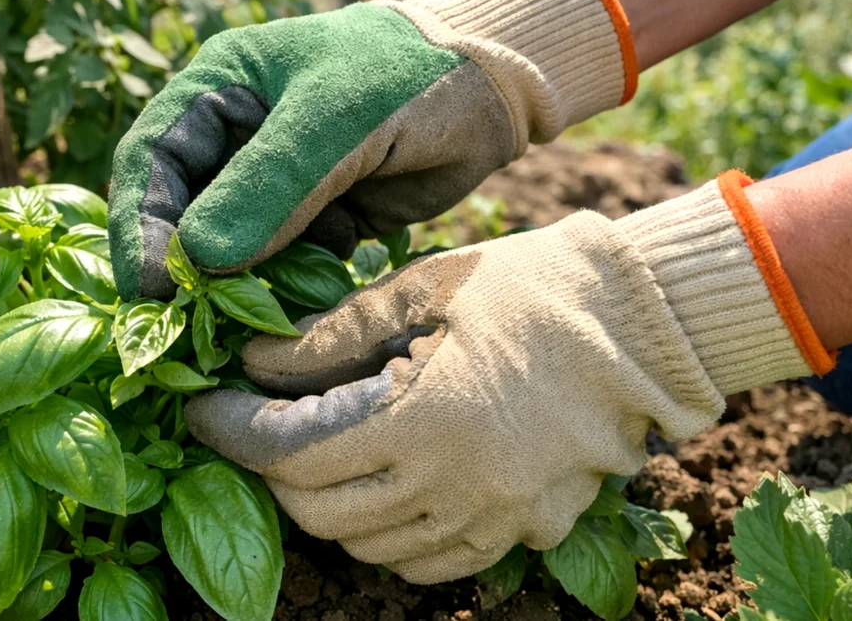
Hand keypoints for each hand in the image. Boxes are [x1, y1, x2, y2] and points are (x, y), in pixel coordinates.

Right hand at [108, 0, 636, 299]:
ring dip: (229, 291)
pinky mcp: (312, 223)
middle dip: (181, 269)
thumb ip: (270, 187)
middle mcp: (231, 140)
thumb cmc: (408, 76)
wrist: (492, 89)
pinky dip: (281, 295)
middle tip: (183, 328)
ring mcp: (272, 187)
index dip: (141, 224)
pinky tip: (295, 311)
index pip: (151, 161)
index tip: (150, 287)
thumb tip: (199, 258)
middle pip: (178, 214)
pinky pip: (278, 270)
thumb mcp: (334, 121)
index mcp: (216, 91)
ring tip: (233, 333)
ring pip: (226, 251)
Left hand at [185, 177, 828, 582]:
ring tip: (311, 455)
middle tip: (253, 428)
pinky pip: (430, 563)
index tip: (203, 411)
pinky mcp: (522, 529)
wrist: (649, 322)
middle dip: (269, 474)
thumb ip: (331, 336)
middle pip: (321, 514)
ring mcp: (492, 519)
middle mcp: (453, 490)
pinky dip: (385, 539)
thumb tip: (255, 360)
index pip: (292, 453)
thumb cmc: (535, 288)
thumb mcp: (423, 291)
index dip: (233, 434)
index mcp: (423, 424)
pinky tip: (380, 493)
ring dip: (324, 509)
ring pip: (370, 549)